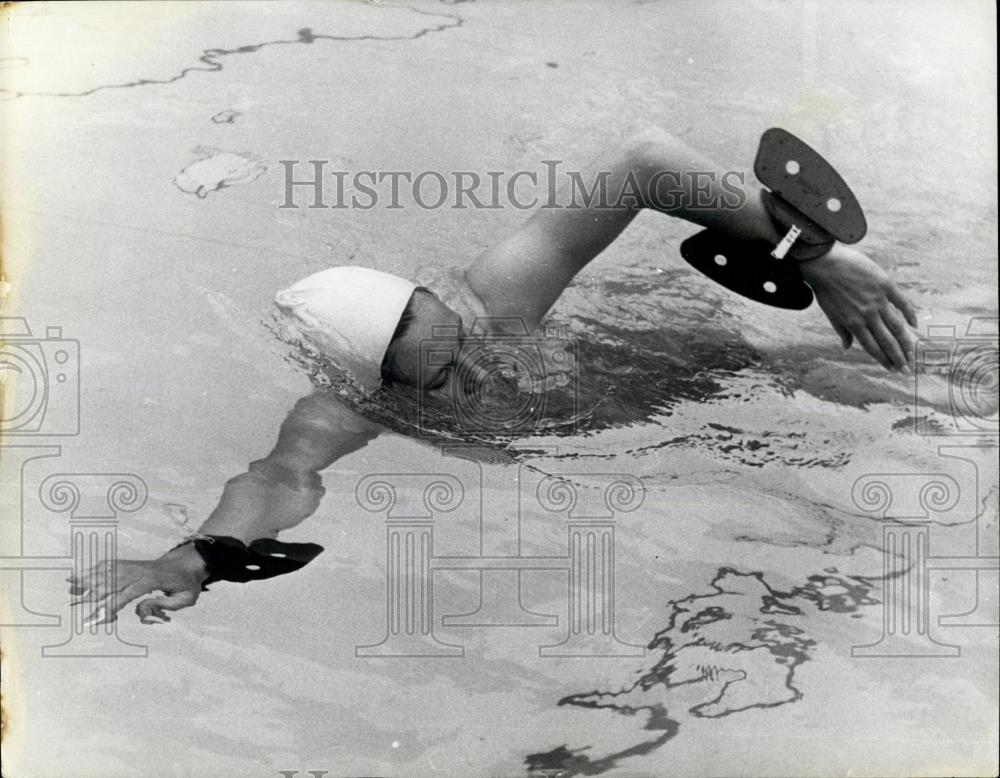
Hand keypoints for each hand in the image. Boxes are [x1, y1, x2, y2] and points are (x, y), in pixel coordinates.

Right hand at [67, 543, 207, 624]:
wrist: (187, 564)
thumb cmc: (186, 585)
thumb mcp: (185, 599)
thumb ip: (164, 606)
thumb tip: (139, 609)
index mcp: (152, 580)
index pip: (126, 594)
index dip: (109, 606)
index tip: (94, 618)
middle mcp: (140, 571)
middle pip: (112, 582)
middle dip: (91, 594)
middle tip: (72, 605)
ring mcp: (134, 566)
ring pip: (108, 571)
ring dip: (88, 578)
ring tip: (69, 587)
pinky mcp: (131, 564)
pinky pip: (110, 565)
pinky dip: (94, 569)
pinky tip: (80, 575)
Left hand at [800, 244, 917, 371]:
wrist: (825, 264)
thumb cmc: (826, 289)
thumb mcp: (830, 313)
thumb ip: (842, 331)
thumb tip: (846, 348)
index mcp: (853, 323)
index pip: (872, 346)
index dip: (883, 359)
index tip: (892, 369)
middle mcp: (867, 315)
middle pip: (887, 340)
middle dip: (898, 358)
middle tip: (908, 371)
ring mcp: (877, 300)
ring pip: (896, 326)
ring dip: (906, 342)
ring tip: (913, 354)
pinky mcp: (884, 285)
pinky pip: (902, 302)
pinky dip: (909, 313)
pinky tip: (914, 324)